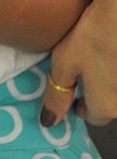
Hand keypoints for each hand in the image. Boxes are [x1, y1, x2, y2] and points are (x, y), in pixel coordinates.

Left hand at [41, 0, 116, 127]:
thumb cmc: (91, 36)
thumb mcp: (64, 65)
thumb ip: (57, 96)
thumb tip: (49, 122)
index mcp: (105, 106)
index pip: (91, 117)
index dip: (79, 105)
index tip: (73, 90)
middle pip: (108, 106)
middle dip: (97, 94)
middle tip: (85, 70)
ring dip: (109, 81)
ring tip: (98, 59)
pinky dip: (116, 69)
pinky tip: (110, 52)